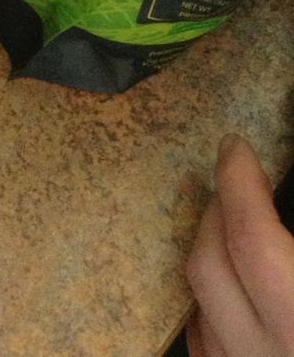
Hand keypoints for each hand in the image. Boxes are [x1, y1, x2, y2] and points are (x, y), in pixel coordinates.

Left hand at [186, 134, 293, 356]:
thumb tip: (285, 178)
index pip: (251, 239)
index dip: (238, 184)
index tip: (236, 148)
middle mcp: (272, 356)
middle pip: (209, 266)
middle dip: (215, 212)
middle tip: (235, 182)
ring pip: (200, 311)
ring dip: (208, 257)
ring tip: (231, 227)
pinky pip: (208, 353)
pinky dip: (211, 312)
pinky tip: (234, 291)